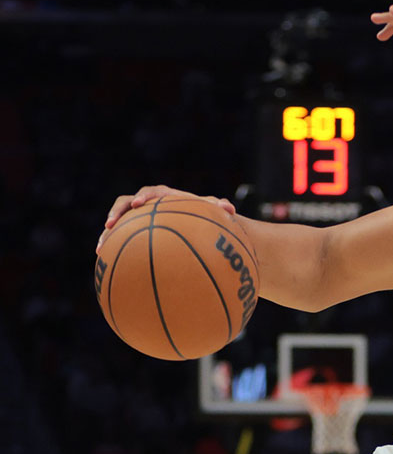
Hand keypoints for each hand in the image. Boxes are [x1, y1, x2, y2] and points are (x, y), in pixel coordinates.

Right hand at [98, 185, 233, 251]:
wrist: (193, 223)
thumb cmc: (203, 216)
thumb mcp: (211, 212)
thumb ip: (218, 208)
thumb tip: (230, 209)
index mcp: (163, 196)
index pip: (151, 193)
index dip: (143, 197)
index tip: (140, 204)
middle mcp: (146, 204)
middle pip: (125, 203)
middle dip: (117, 212)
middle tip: (111, 223)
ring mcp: (137, 217)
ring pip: (118, 221)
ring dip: (107, 232)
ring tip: (100, 246)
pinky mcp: (132, 230)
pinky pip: (118, 237)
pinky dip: (111, 246)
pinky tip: (104, 261)